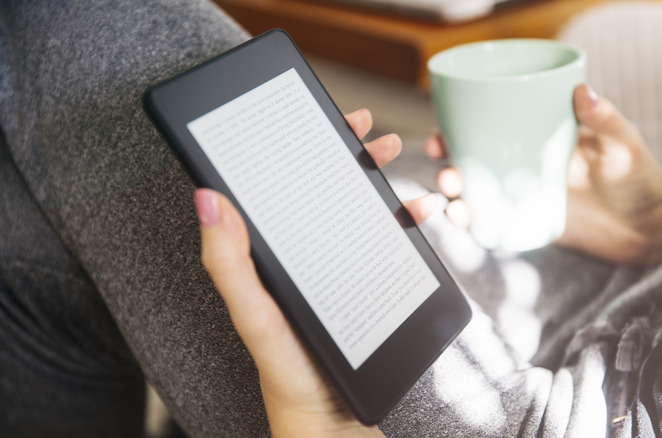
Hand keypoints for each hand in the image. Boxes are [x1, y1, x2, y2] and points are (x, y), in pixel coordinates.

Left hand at [195, 109, 432, 436]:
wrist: (337, 423)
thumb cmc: (290, 377)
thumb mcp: (257, 320)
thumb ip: (230, 266)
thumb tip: (205, 199)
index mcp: (271, 260)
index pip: (280, 190)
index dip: (297, 150)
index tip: (319, 120)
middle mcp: (305, 259)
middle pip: (324, 192)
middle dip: (347, 156)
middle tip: (368, 135)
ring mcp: (339, 271)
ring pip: (359, 211)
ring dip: (378, 181)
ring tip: (397, 164)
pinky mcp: (369, 287)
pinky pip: (389, 243)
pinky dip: (406, 222)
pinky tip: (420, 214)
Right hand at [426, 84, 661, 263]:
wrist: (654, 228)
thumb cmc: (643, 180)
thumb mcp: (626, 145)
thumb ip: (606, 120)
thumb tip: (582, 90)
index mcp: (544, 139)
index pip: (495, 128)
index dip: (462, 129)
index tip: (443, 130)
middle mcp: (530, 165)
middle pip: (477, 162)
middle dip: (451, 166)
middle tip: (446, 173)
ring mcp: (529, 196)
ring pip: (480, 194)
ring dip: (457, 196)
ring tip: (451, 201)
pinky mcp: (535, 224)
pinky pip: (496, 223)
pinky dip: (474, 223)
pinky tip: (464, 222)